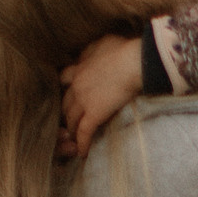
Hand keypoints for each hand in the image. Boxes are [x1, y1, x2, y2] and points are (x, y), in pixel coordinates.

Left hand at [59, 32, 145, 157]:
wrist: (134, 62)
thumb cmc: (123, 49)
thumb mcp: (102, 43)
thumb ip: (91, 51)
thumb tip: (86, 55)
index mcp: (78, 68)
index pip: (63, 80)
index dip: (65, 89)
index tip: (67, 94)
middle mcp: (76, 85)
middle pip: (64, 103)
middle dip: (65, 113)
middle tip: (68, 121)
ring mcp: (83, 101)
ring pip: (71, 119)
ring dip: (72, 130)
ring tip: (74, 139)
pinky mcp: (94, 114)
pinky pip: (84, 132)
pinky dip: (82, 143)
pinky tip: (82, 152)